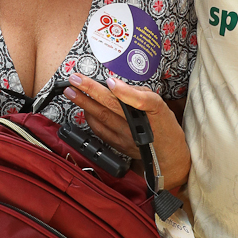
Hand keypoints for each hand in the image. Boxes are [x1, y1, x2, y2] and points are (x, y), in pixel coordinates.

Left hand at [64, 72, 189, 188]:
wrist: (167, 157)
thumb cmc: (164, 127)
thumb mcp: (159, 104)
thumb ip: (138, 93)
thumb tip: (115, 85)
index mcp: (152, 111)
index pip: (139, 100)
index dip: (124, 92)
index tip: (110, 82)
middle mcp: (137, 125)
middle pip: (111, 106)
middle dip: (90, 91)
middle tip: (75, 80)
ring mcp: (126, 136)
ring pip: (101, 118)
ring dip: (84, 103)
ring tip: (71, 92)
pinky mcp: (118, 145)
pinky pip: (100, 130)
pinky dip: (90, 118)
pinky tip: (82, 109)